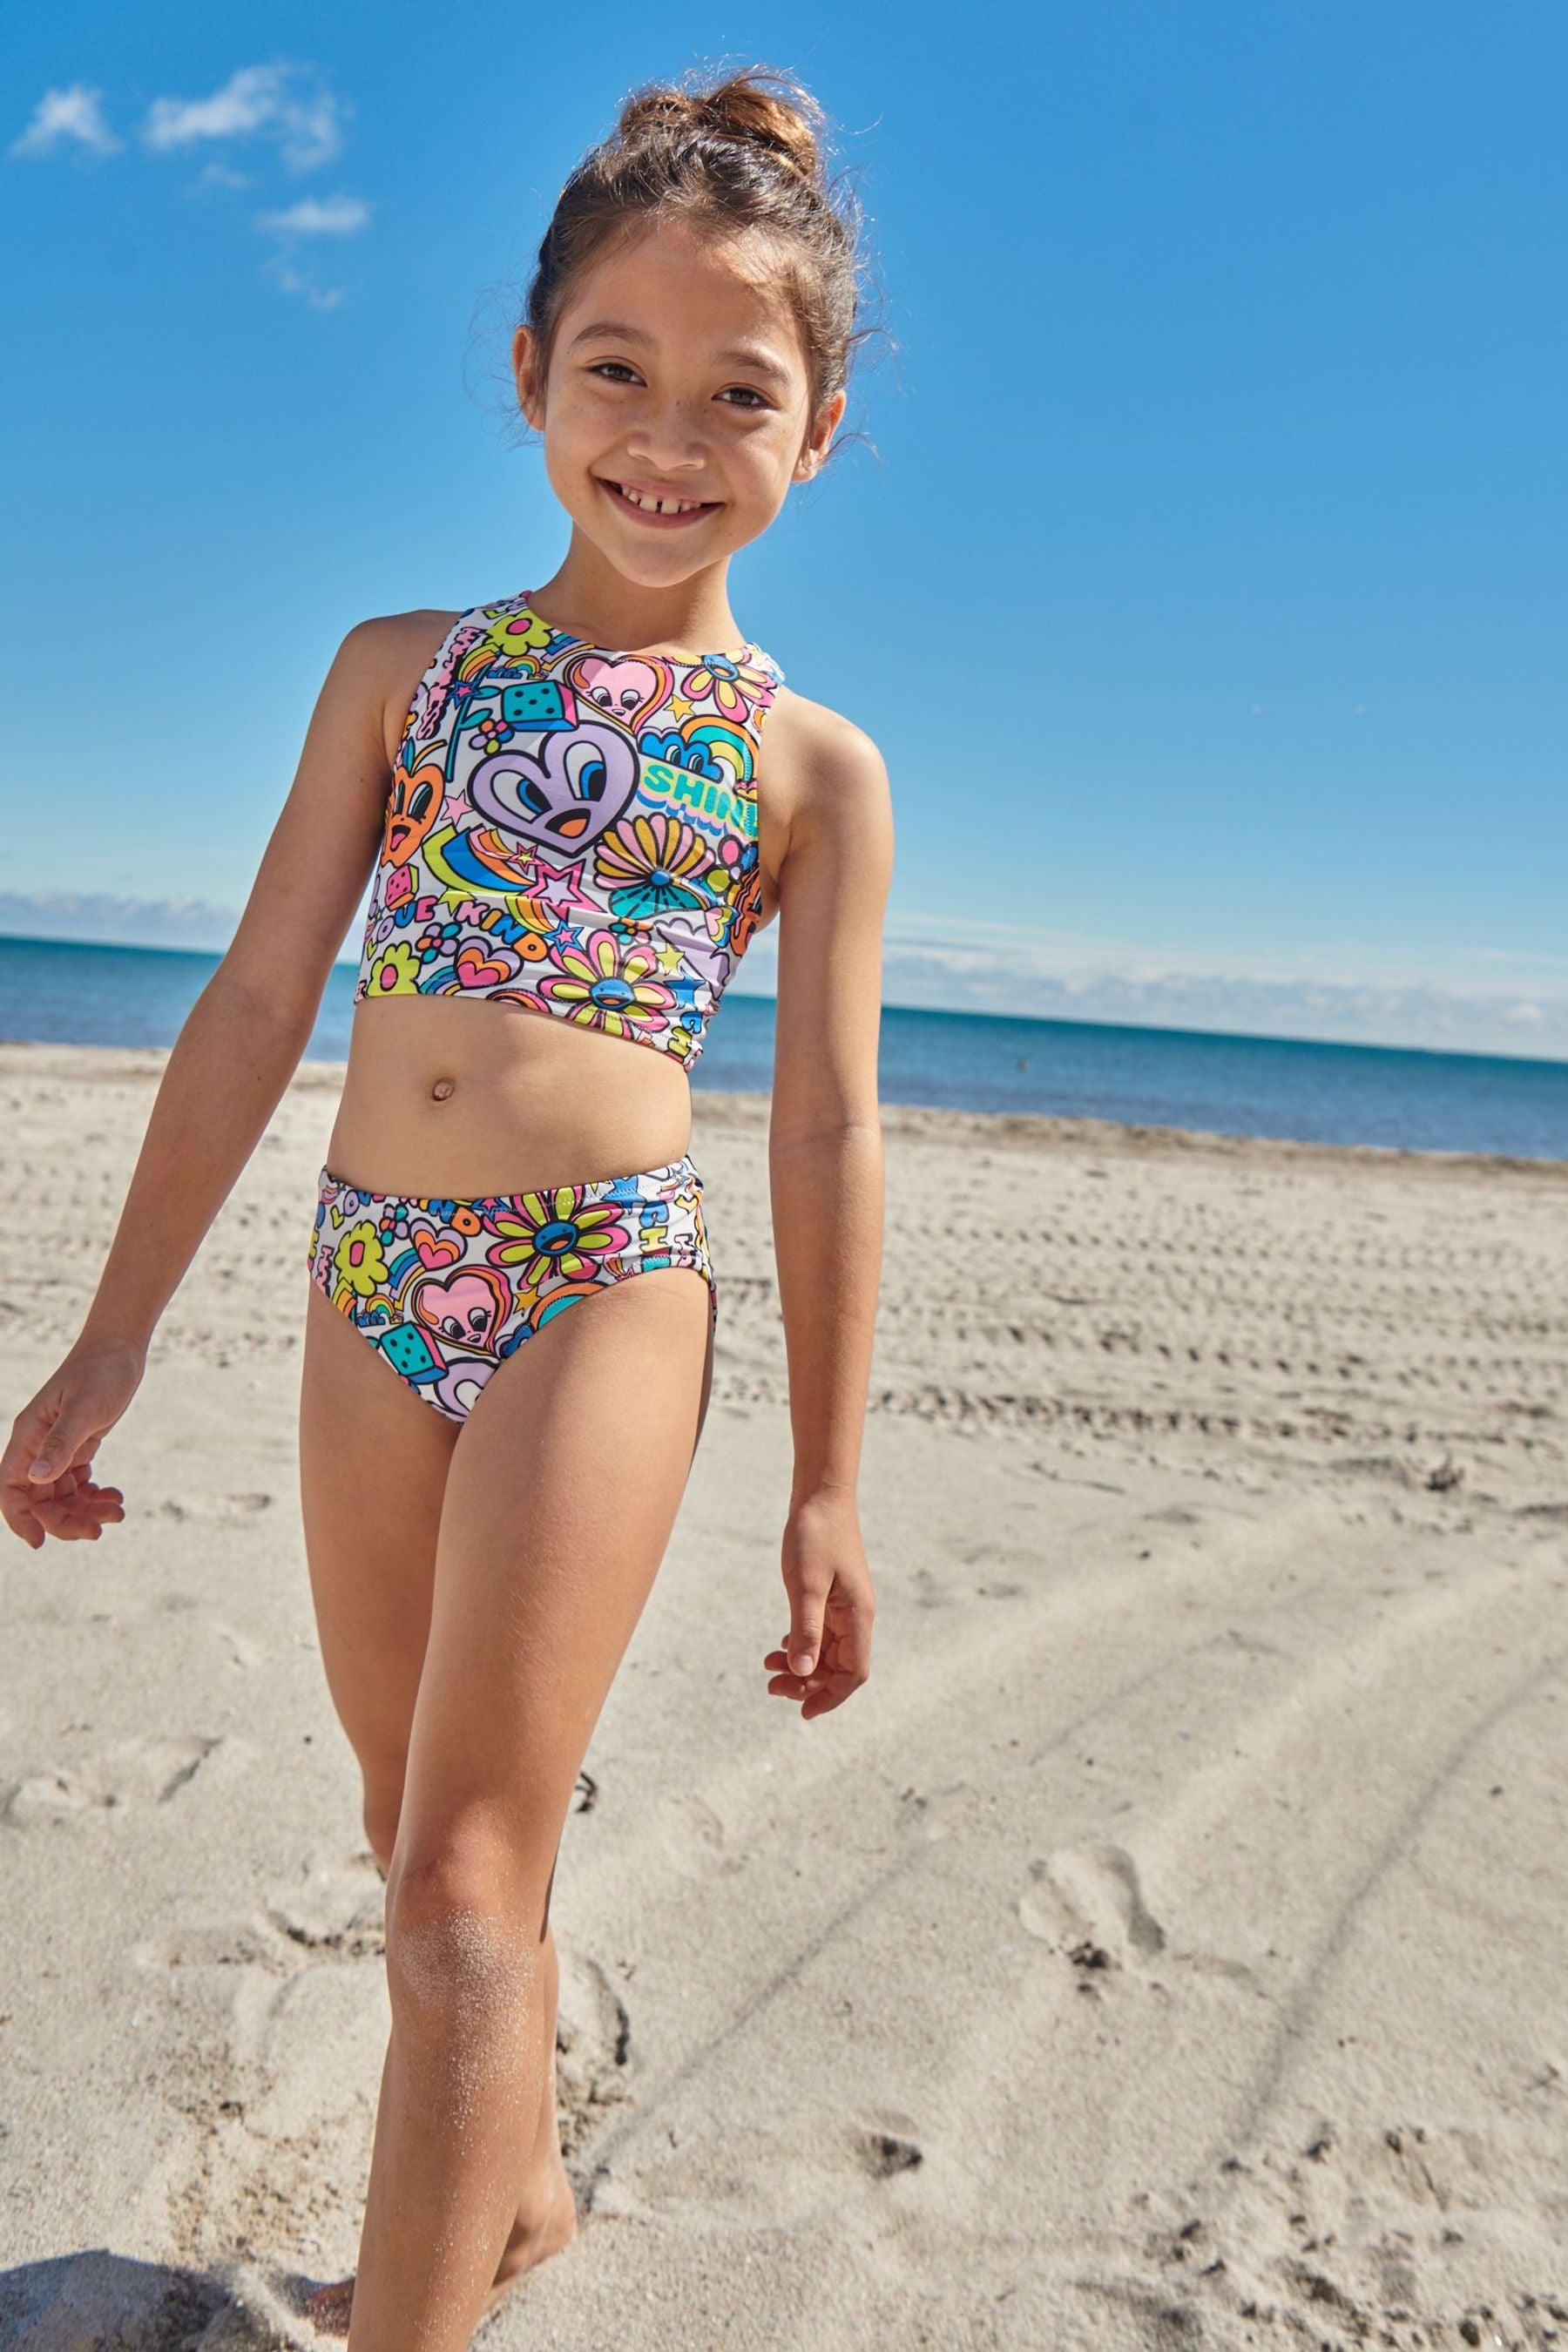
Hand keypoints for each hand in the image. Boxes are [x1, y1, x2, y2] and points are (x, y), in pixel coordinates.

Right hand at [2, 1336, 142, 1549]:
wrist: (120, 1349)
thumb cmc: (100, 1372)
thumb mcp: (84, 1408)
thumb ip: (61, 1443)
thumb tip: (36, 1479)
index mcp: (27, 1436)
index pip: (10, 1488)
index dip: (19, 1519)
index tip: (40, 1543)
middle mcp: (36, 1446)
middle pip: (38, 1500)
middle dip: (65, 1520)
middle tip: (99, 1530)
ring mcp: (56, 1448)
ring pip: (60, 1496)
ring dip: (85, 1511)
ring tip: (117, 1511)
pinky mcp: (77, 1447)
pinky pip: (76, 1485)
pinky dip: (93, 1496)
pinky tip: (115, 1497)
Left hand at [764, 1489, 874, 1718]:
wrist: (821, 1495)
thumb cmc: (815, 1535)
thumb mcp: (805, 1584)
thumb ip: (805, 1629)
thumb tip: (803, 1673)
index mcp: (857, 1616)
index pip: (854, 1673)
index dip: (831, 1697)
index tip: (802, 1712)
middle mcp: (856, 1615)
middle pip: (838, 1667)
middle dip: (807, 1683)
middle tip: (770, 1687)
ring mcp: (845, 1605)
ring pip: (827, 1651)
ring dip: (802, 1665)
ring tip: (767, 1667)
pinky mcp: (832, 1595)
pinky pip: (822, 1632)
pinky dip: (802, 1645)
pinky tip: (781, 1645)